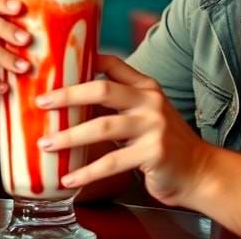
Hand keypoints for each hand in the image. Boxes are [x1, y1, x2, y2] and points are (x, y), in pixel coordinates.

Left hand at [34, 54, 213, 206]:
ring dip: (69, 137)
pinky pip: (111, 162)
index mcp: (146, 87)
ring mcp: (153, 126)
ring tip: (46, 144)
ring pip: (102, 127)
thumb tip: (71, 99)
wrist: (198, 171)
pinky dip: (86, 172)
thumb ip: (117, 104)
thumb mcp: (144, 114)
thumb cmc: (163, 143)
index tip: (55, 67)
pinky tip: (68, 178)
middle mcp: (150, 101)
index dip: (83, 61)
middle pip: (102, 90)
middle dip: (67, 95)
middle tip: (42, 102)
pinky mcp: (153, 153)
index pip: (112, 64)